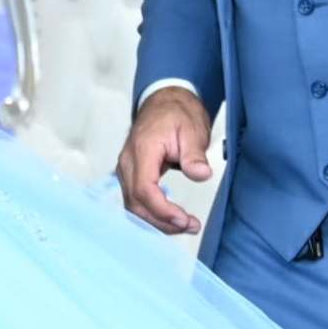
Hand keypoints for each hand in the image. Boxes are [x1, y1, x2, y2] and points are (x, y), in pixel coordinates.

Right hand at [118, 85, 213, 234]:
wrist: (165, 101)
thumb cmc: (177, 114)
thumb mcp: (192, 130)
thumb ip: (194, 154)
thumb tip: (201, 174)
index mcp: (143, 149)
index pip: (144, 189)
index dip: (162, 210)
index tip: (184, 219)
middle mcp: (128, 162)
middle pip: (136, 203)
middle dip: (161, 221)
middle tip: (190, 226)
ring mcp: (126, 169)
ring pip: (133, 205)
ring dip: (157, 221)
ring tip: (185, 225)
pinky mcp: (130, 174)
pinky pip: (135, 200)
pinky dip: (152, 213)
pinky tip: (171, 218)